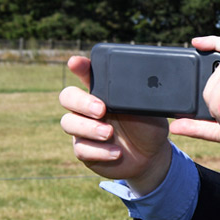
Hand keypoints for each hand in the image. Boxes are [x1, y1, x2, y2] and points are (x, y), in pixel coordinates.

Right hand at [59, 55, 171, 192]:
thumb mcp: (149, 110)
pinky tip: (117, 152)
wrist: (151, 157)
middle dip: (81, 102)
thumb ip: (140, 97)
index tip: (76, 62)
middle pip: (67, 97)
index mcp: (103, 92)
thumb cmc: (148, 127)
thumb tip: (143, 84)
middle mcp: (87, 108)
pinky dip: (99, 151)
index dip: (79, 67)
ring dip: (89, 128)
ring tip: (109, 133)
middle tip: (101, 110)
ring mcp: (83, 129)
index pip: (87, 74)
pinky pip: (81, 149)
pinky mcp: (84, 150)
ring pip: (68, 123)